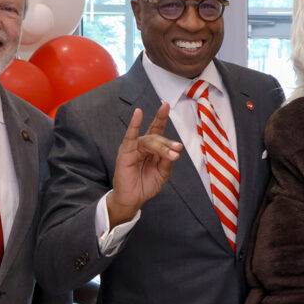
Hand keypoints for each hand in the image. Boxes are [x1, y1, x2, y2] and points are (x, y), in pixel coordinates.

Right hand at [106, 104, 182, 226]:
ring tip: (172, 154)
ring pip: (149, 141)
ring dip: (162, 146)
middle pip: (157, 137)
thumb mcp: (162, 174)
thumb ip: (167, 162)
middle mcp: (142, 145)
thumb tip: (174, 152)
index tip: (166, 105)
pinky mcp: (126, 152)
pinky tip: (138, 114)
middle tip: (178, 149)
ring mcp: (133, 147)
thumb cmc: (146, 185)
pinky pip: (130, 137)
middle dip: (168, 143)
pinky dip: (134, 125)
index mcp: (151, 148)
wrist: (133, 199)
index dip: (161, 117)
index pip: (157, 129)